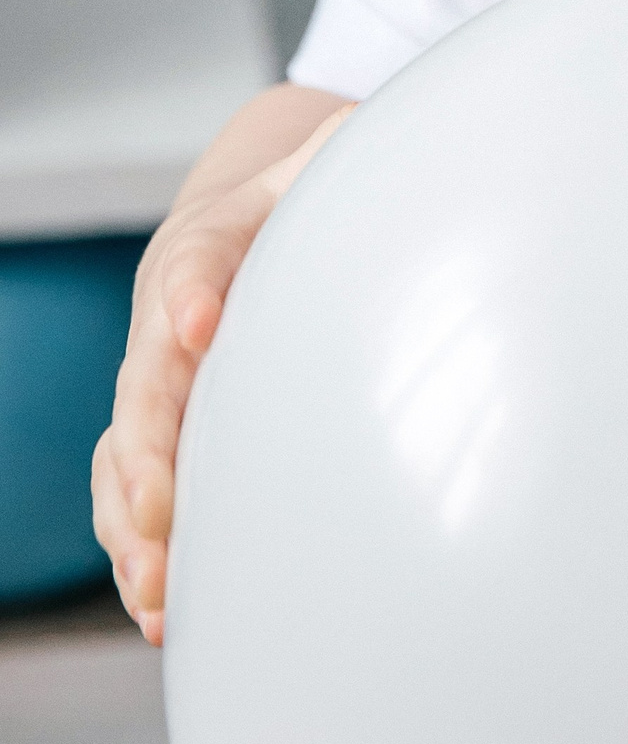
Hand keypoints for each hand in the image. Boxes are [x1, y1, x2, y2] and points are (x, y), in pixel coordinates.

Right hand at [92, 106, 352, 643]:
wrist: (225, 234)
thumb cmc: (286, 203)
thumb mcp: (318, 162)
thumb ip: (347, 152)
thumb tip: (389, 126)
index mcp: (208, 245)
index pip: (196, 261)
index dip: (193, 291)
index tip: (200, 323)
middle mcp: (164, 328)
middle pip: (144, 389)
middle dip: (146, 453)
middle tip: (158, 508)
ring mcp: (154, 393)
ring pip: (123, 463)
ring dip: (135, 531)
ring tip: (157, 593)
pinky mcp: (158, 447)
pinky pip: (133, 504)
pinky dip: (142, 558)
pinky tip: (163, 617)